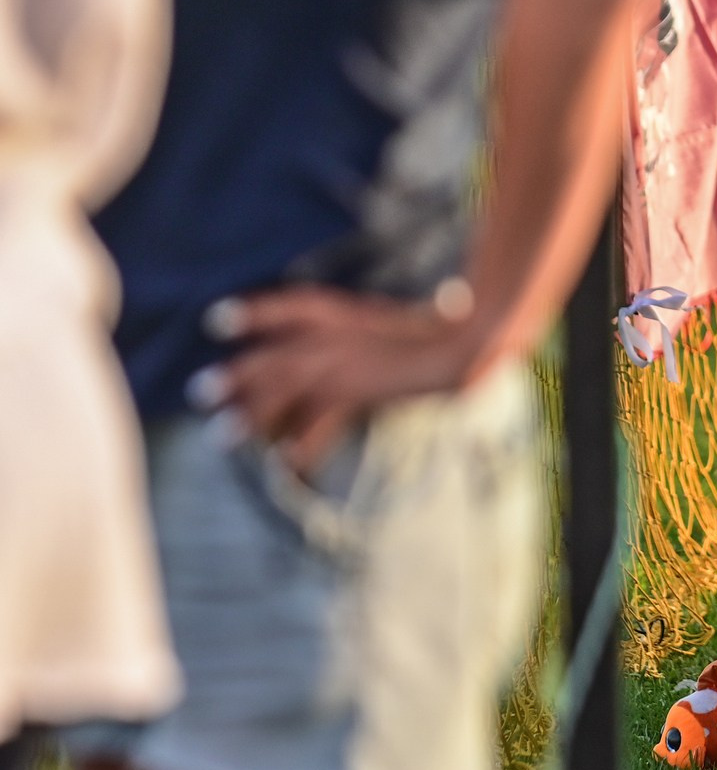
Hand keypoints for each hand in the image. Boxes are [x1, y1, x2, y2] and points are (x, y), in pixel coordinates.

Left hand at [194, 286, 483, 472]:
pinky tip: (286, 462)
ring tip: (221, 437)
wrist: (463, 347)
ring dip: (250, 414)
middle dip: (235, 376)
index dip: (252, 314)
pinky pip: (317, 420)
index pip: (288, 307)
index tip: (214, 321)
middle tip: (199, 392)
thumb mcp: (395, 325)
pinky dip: (302, 442)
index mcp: (343, 311)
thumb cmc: (442, 332)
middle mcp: (334, 334)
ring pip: (282, 388)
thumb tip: (336, 352)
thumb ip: (364, 336)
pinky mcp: (356, 389)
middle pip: (272, 355)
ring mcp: (343, 361)